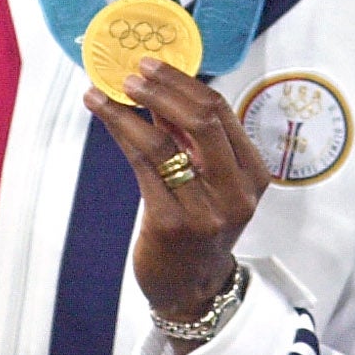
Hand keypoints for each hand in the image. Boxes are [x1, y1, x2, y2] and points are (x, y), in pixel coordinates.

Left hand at [85, 58, 271, 343]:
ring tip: (101, 90)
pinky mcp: (171, 224)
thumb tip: (159, 89)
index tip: (151, 64)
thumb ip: (192, 140)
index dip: (183, 82)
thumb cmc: (199, 226)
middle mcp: (236, 191)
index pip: (221, 112)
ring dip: (127, 108)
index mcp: (252, 173)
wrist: (193, 290)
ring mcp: (205, 210)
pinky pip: (143, 165)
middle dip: (162, 89)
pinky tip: (103, 115)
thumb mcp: (210, 181)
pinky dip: (120, 132)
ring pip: (163, 141)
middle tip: (131, 72)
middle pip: (201, 120)